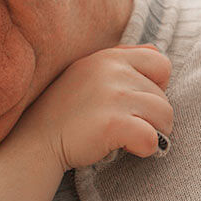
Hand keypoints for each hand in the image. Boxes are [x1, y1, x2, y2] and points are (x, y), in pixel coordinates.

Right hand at [13, 45, 172, 170]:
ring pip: (164, 117)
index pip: (160, 62)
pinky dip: (144, 149)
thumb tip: (156, 50)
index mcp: (108, 57)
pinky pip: (153, 139)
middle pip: (164, 97)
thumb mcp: (87, 72)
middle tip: (121, 124)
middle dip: (150, 116)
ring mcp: (113, 96)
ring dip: (151, 132)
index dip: (155, 85)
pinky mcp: (113, 124)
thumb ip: (121, 59)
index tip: (134, 101)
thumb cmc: (64, 111)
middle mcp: (112, 70)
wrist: (35, 141)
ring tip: (123, 136)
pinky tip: (124, 147)